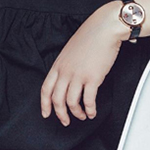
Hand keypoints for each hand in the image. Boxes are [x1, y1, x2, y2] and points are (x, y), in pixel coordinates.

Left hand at [40, 1, 130, 125]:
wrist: (104, 28)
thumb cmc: (90, 36)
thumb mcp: (70, 50)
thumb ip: (66, 64)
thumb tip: (67, 78)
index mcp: (58, 64)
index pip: (46, 89)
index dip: (45, 104)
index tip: (46, 113)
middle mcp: (66, 71)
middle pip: (57, 99)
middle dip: (60, 114)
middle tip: (65, 121)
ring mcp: (78, 75)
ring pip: (71, 103)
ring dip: (77, 113)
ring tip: (82, 115)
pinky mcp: (93, 78)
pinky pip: (88, 100)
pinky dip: (90, 110)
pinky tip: (92, 112)